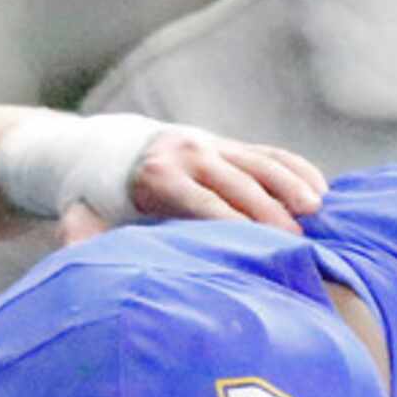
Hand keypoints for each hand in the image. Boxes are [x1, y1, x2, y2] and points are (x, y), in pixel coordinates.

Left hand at [57, 129, 326, 242]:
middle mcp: (188, 154)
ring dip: (291, 185)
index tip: (257, 248)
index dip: (232, 224)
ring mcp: (211, 145)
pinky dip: (295, 169)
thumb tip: (76, 252)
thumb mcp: (80, 214)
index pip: (202, 203)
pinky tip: (320, 190)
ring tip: (318, 212)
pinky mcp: (227, 144)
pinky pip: (268, 153)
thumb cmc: (94, 196)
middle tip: (298, 242)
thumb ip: (81, 235)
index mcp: (156, 175)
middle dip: (269, 212)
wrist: (98, 148)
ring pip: (260, 163)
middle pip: (238, 184)